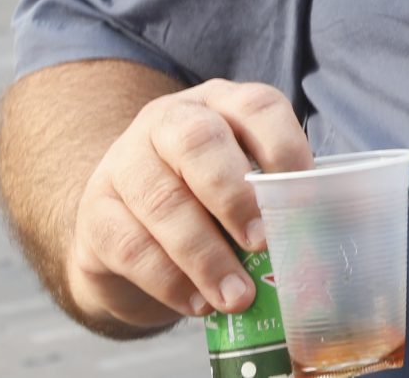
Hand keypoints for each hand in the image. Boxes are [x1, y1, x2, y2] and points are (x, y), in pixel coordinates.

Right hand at [63, 80, 310, 328]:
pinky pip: (131, 246)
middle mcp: (168, 121)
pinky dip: (170, 280)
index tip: (302, 199)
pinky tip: (199, 304)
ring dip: (205, 255)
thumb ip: (270, 200)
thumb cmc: (203, 201)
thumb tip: (313, 243)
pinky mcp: (95, 214)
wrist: (125, 227)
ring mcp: (124, 163)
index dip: (284, 147)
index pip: (256, 106)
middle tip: (262, 243)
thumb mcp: (239, 184)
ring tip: (237, 295)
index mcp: (220, 104)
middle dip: (234, 195)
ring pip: (162, 200)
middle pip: (199, 141)